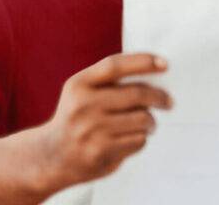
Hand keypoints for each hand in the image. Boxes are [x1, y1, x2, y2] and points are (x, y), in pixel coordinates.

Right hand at [0, 53, 171, 203]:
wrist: (50, 156)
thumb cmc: (77, 118)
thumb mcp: (82, 93)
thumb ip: (111, 83)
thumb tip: (156, 75)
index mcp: (79, 84)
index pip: (115, 65)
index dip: (143, 61)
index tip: (165, 64)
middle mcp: (82, 105)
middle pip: (137, 93)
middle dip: (159, 97)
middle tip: (168, 102)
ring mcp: (90, 129)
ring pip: (142, 118)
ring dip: (152, 122)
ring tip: (149, 124)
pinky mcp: (99, 151)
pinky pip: (138, 140)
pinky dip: (142, 138)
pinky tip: (132, 139)